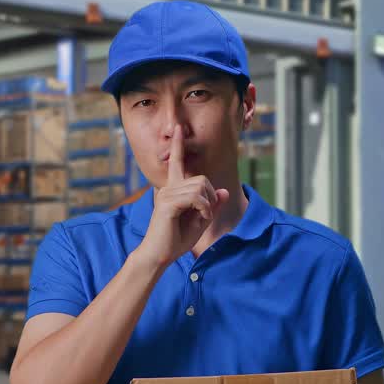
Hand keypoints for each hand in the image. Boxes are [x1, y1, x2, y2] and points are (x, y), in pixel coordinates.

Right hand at [134, 127, 228, 268]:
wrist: (159, 255)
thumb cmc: (176, 240)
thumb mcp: (201, 222)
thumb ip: (212, 206)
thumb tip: (224, 192)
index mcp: (174, 189)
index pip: (177, 163)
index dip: (178, 145)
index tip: (178, 128)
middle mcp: (168, 188)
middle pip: (202, 179)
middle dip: (211, 196)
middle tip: (206, 214)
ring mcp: (167, 194)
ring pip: (200, 187)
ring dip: (208, 205)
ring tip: (201, 218)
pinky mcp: (168, 203)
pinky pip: (195, 198)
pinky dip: (204, 208)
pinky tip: (200, 218)